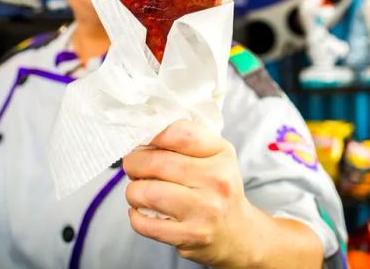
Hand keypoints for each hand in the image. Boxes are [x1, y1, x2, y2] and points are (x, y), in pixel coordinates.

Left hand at [123, 120, 258, 267]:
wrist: (236, 232)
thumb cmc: (216, 187)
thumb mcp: (213, 155)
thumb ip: (183, 140)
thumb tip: (142, 137)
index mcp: (221, 153)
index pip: (180, 134)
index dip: (153, 135)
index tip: (143, 142)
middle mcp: (217, 180)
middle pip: (158, 162)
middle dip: (134, 163)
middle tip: (132, 166)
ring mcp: (205, 209)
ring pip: (147, 192)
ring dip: (133, 191)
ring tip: (138, 191)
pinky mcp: (191, 236)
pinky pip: (146, 224)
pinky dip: (135, 216)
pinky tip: (142, 212)